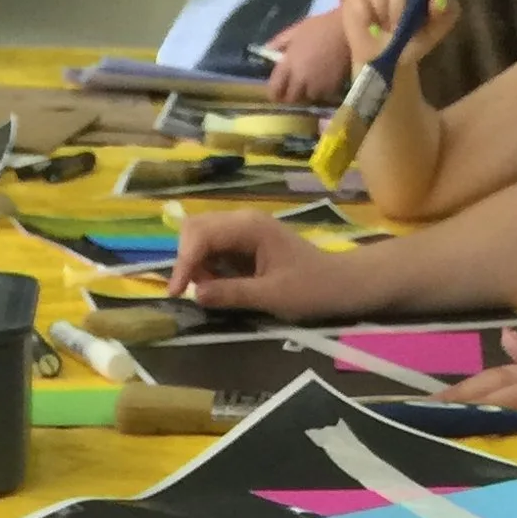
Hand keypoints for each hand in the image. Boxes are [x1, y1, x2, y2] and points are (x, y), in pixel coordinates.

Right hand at [169, 207, 360, 313]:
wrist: (340, 284)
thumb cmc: (311, 289)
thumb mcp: (271, 297)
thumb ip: (232, 294)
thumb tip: (196, 294)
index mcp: (250, 227)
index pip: (201, 235)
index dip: (184, 262)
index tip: (176, 292)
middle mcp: (243, 220)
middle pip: (196, 228)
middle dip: (186, 259)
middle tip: (191, 290)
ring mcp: (245, 228)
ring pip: (202, 236)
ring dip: (196, 263)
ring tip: (208, 290)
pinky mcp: (246, 241)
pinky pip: (216, 247)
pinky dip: (208, 265)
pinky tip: (218, 284)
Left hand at [263, 7, 353, 106]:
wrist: (347, 30)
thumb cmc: (320, 27)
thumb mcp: (296, 30)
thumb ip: (279, 43)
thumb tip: (265, 51)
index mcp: (289, 64)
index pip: (275, 89)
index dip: (274, 93)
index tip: (276, 91)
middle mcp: (301, 79)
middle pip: (291, 99)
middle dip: (290, 95)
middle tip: (294, 89)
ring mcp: (317, 86)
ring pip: (307, 98)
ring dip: (307, 93)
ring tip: (311, 83)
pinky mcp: (332, 90)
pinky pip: (322, 96)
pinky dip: (322, 91)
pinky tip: (324, 81)